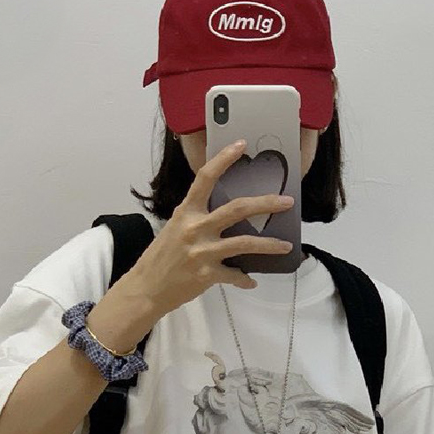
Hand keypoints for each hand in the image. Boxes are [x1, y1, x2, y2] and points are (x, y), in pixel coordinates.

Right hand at [124, 139, 294, 317]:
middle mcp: (195, 228)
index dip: (224, 159)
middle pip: (237, 209)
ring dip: (269, 245)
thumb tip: (227, 217)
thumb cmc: (161, 258)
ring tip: (286, 246)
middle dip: (266, 204)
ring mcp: (202, 252)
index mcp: (186, 212)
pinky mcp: (206, 274)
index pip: (205, 178)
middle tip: (287, 202)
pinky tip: (251, 281)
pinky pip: (234, 275)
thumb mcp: (175, 229)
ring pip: (244, 243)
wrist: (146, 288)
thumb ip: (198, 220)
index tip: (241, 145)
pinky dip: (245, 279)